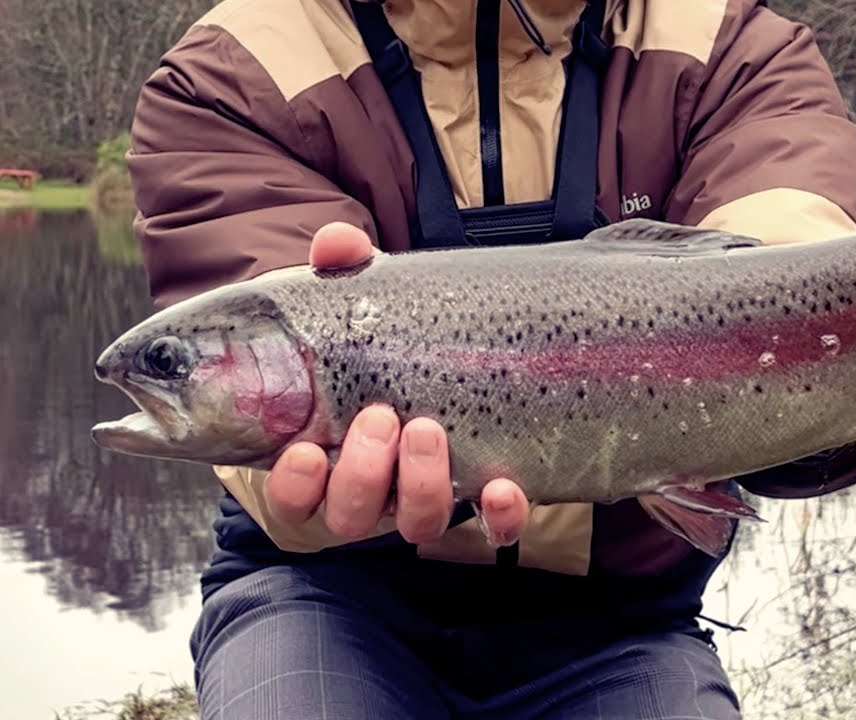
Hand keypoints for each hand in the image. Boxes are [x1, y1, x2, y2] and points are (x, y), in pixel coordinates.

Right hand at [263, 221, 530, 545]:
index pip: (292, 497)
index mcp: (322, 458)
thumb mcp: (356, 309)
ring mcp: (425, 499)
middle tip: (380, 417)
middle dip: (362, 472)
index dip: (294, 486)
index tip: (304, 450)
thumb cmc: (379, 348)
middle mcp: (370, 491)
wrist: (449, 359)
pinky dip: (498, 516)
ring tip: (426, 429)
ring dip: (419, 485)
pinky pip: (492, 530)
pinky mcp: (482, 504)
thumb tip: (338, 244)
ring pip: (415, 523)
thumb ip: (341, 275)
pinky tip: (502, 488)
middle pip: (351, 514)